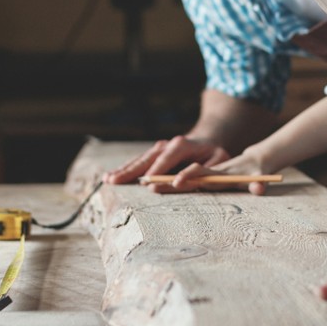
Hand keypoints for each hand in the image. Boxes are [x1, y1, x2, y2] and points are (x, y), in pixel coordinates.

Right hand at [104, 136, 230, 191]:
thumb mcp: (218, 160)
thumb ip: (203, 171)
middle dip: (131, 171)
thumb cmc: (215, 155)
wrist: (208, 141)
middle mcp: (166, 144)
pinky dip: (124, 170)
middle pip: (146, 159)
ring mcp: (157, 148)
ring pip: (138, 161)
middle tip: (115, 182)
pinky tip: (109, 177)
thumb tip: (180, 180)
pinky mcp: (153, 155)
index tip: (148, 184)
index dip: (158, 170)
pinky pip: (137, 163)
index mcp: (182, 144)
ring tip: (107, 180)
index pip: (167, 157)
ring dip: (123, 171)